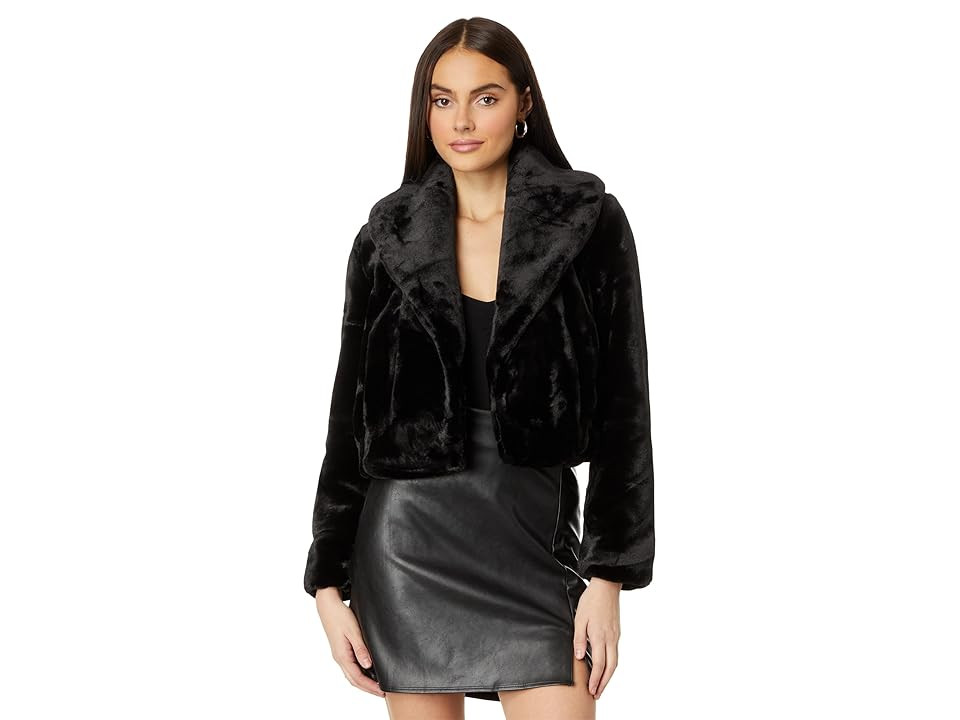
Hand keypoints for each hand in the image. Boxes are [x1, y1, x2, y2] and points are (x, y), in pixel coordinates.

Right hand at [315, 588, 384, 697]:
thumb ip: (361, 649)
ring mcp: (339, 655)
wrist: (327, 606)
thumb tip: (368, 666)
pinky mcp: (341, 650)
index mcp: (342, 656)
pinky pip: (350, 667)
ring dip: (363, 682)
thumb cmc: (341, 616)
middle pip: (354, 680)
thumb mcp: (354, 631)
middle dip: (367, 688)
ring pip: (351, 675)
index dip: (370, 686)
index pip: (357, 677)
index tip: (382, 692)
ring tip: (376, 686)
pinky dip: (359, 673)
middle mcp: (339, 658)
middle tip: (381, 693)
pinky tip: (367, 672)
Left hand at [573, 577, 621, 699]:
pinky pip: (615, 653)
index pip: (600, 664)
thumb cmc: (591, 600)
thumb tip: (580, 657)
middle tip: (597, 694)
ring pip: (615, 662)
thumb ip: (579, 639)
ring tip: (600, 684)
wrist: (607, 585)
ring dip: (608, 676)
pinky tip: (605, 667)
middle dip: (604, 683)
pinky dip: (611, 664)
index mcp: (600, 636)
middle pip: (611, 668)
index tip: (591, 690)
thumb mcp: (580, 618)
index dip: (595, 680)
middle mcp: (611, 639)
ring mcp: (615, 636)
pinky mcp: (616, 632)